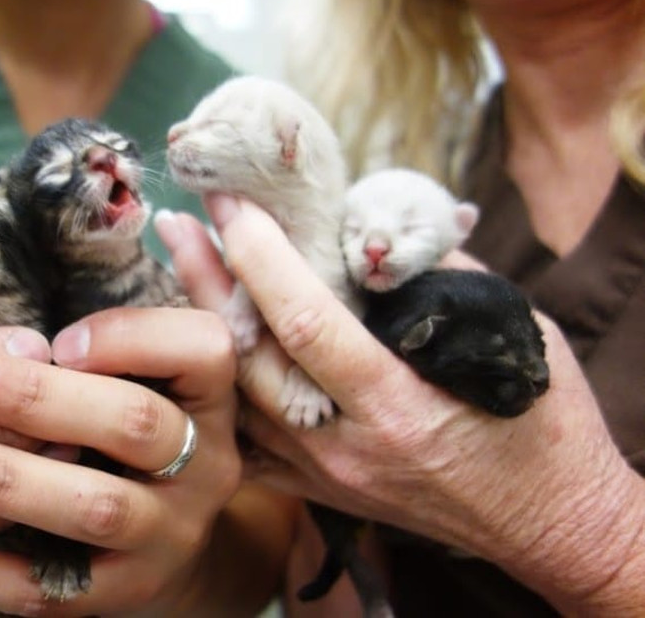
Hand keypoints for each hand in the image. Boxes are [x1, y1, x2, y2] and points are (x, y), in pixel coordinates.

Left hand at [0, 306, 240, 615]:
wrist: (175, 544)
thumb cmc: (157, 423)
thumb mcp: (175, 365)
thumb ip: (177, 294)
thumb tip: (178, 219)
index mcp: (215, 395)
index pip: (201, 349)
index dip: (129, 337)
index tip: (55, 337)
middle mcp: (205, 464)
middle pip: (136, 426)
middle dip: (40, 399)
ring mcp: (169, 535)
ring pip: (92, 508)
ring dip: (3, 479)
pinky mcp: (123, 594)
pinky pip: (49, 590)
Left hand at [157, 199, 644, 612]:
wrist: (550, 524)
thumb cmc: (542, 429)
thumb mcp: (514, 338)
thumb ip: (441, 278)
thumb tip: (373, 232)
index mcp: (398, 406)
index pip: (304, 320)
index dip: (260, 256)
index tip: (231, 203)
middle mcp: (345, 447)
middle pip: (251, 357)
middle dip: (208, 281)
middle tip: (176, 224)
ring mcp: (323, 475)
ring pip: (238, 398)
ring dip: (204, 325)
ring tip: (181, 265)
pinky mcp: (317, 490)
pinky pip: (247, 440)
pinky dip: (219, 389)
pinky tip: (198, 345)